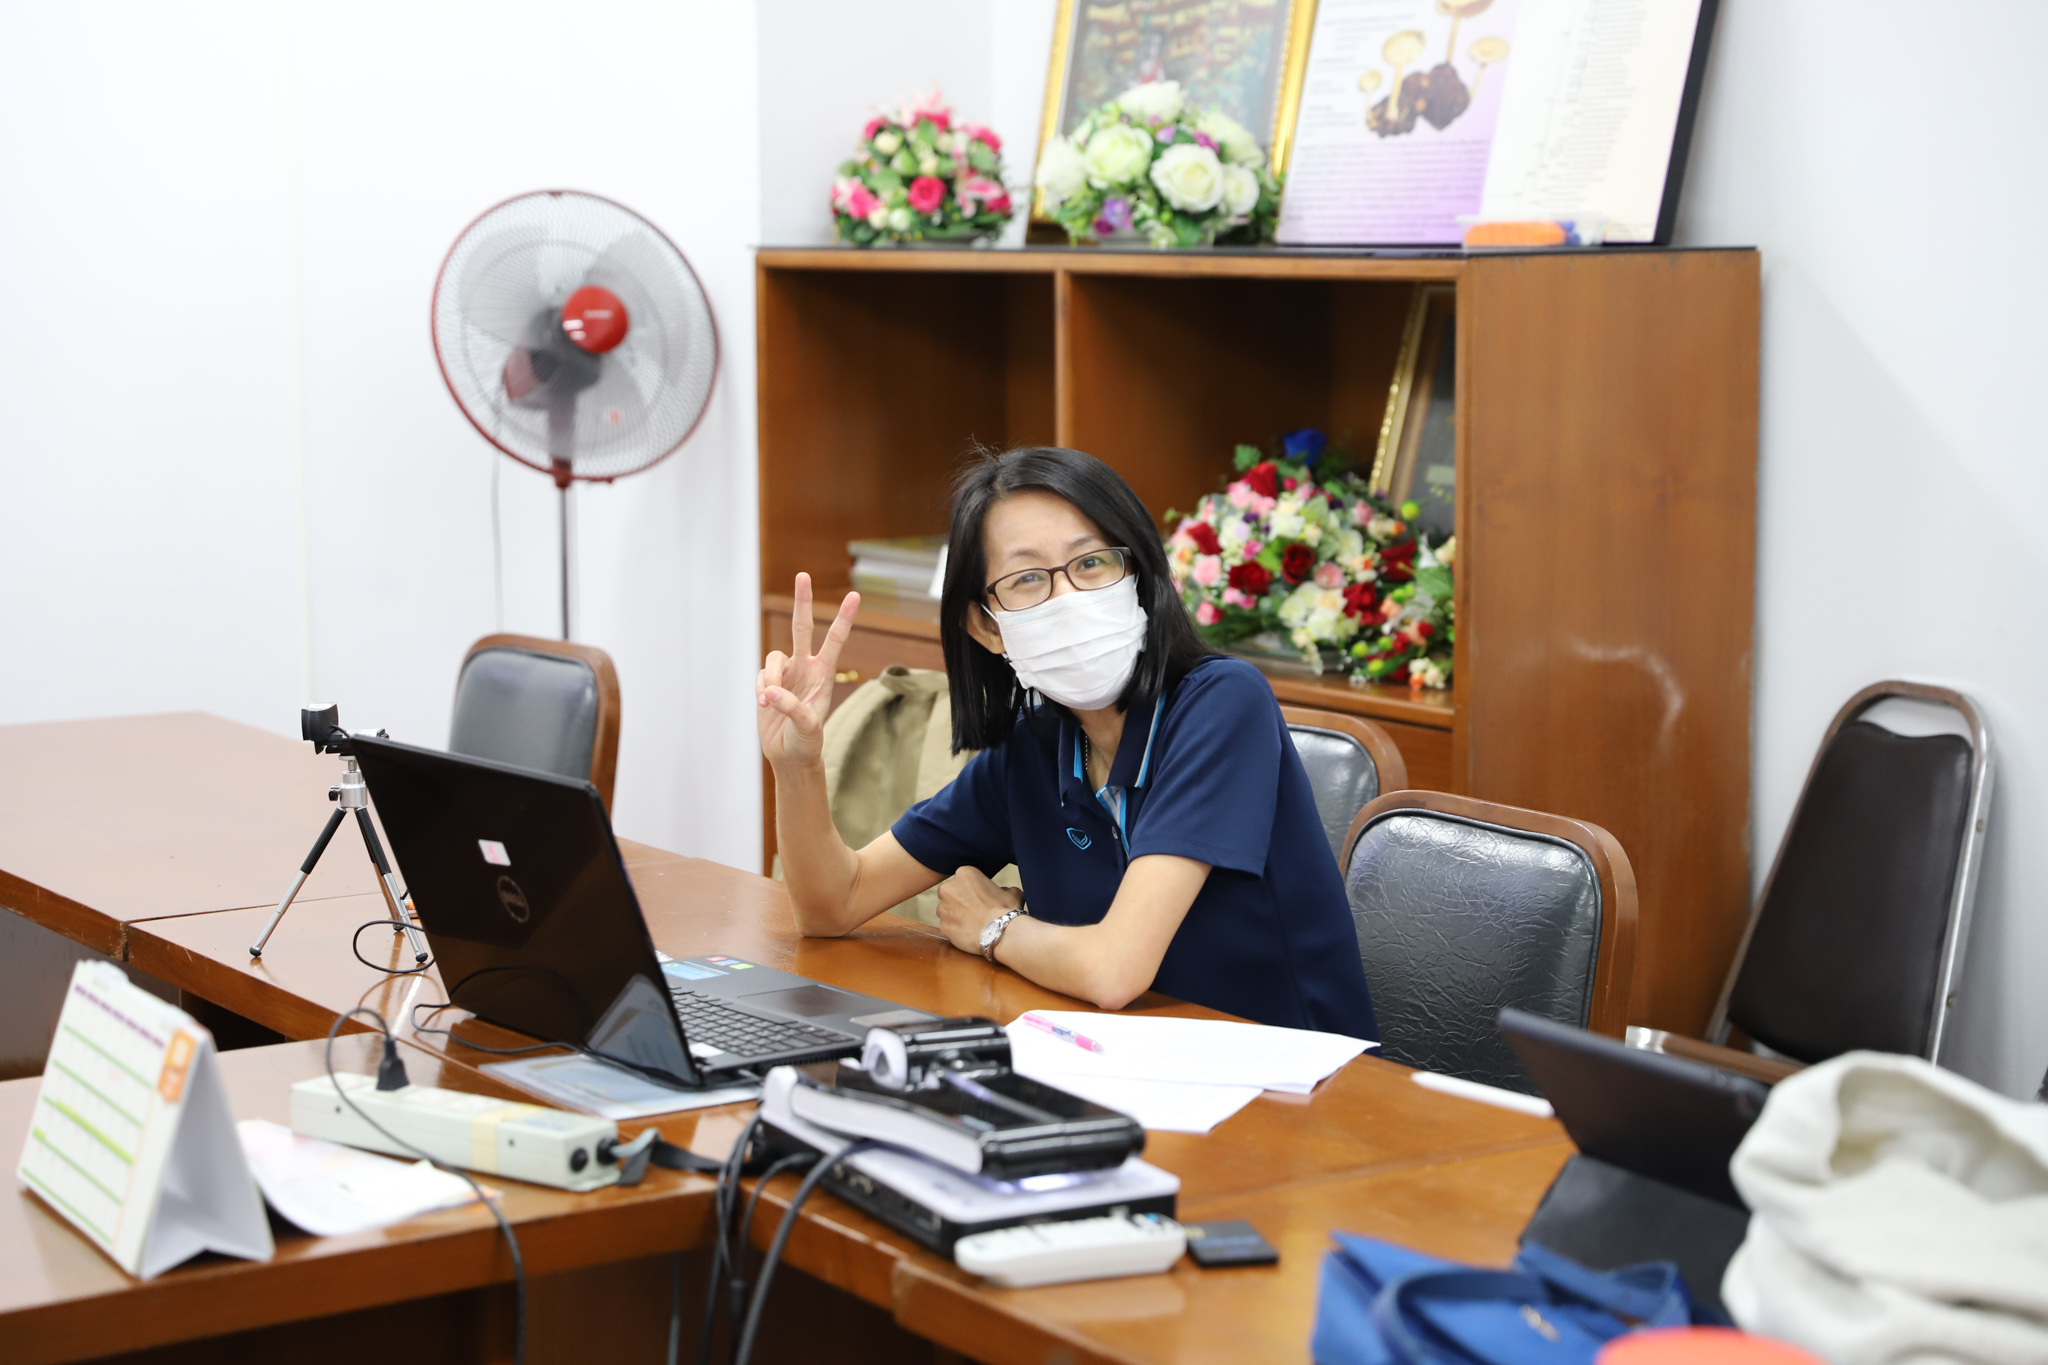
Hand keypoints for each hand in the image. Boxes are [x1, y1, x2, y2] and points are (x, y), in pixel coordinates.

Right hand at [757, 572, 859, 770]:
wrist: (789, 754)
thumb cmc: (806, 741)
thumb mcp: (806, 726)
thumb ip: (791, 707)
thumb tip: (770, 691)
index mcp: (824, 673)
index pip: (835, 639)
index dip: (844, 617)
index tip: (855, 595)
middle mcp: (805, 667)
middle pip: (802, 627)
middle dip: (803, 601)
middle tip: (804, 575)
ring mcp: (786, 673)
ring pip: (773, 657)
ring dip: (769, 677)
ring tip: (769, 700)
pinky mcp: (767, 682)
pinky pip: (760, 675)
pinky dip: (760, 689)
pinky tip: (764, 705)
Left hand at [936, 867, 1024, 955]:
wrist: (1001, 933)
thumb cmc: (1007, 910)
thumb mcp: (1011, 891)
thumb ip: (1002, 889)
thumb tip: (1002, 892)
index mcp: (965, 874)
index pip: (964, 879)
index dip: (972, 889)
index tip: (981, 897)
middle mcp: (948, 888)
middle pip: (950, 893)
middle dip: (960, 900)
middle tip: (975, 910)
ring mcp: (943, 908)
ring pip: (946, 910)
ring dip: (956, 915)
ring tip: (973, 923)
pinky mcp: (943, 926)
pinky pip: (947, 927)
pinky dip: (956, 930)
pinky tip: (969, 933)